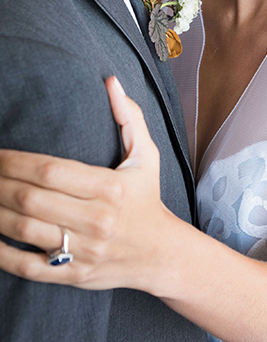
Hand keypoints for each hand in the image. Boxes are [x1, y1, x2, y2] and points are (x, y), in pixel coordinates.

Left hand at [0, 77, 166, 290]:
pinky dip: (1, 255)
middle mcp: (96, 219)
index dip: (15, 161)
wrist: (160, 252)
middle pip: (32, 199)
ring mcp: (84, 250)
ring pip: (24, 230)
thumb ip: (129, 116)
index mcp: (110, 187)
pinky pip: (28, 266)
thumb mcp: (147, 154)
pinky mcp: (74, 275)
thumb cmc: (146, 197)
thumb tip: (111, 81)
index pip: (51, 170)